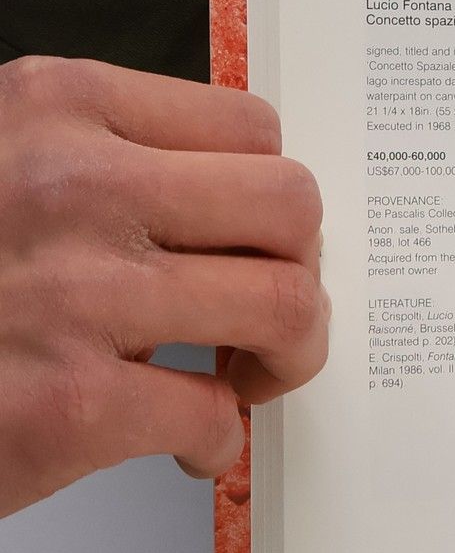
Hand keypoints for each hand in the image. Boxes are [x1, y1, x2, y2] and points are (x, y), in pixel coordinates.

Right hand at [0, 56, 326, 517]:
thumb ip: (100, 159)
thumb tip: (226, 201)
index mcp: (56, 109)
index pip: (251, 129)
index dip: (270, 198)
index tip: (256, 240)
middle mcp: (72, 186)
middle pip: (291, 208)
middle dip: (299, 269)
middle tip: (267, 313)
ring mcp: (74, 294)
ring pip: (283, 305)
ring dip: (283, 356)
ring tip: (240, 376)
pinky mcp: (72, 403)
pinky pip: (216, 413)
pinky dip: (214, 440)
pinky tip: (180, 443)